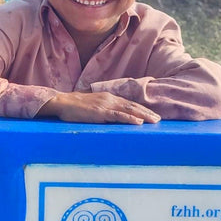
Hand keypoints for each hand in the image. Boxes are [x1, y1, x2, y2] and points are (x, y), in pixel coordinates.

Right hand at [41, 91, 160, 124]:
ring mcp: (105, 105)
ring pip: (129, 110)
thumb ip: (103, 109)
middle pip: (132, 105)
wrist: (62, 103)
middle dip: (147, 112)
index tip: (152, 114)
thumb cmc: (74, 107)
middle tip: (159, 119)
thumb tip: (111, 117)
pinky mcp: (100, 113)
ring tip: (154, 121)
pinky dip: (129, 118)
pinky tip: (138, 122)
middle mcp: (109, 99)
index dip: (142, 108)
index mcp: (108, 98)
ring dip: (143, 115)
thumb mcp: (92, 106)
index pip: (129, 103)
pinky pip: (118, 116)